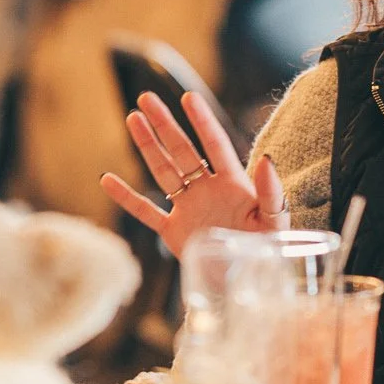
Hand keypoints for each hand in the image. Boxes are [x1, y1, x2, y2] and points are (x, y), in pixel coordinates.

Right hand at [100, 92, 286, 257]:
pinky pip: (146, 212)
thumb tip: (268, 158)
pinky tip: (107, 180)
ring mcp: (188, 209)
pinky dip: (127, 198)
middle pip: (182, 151)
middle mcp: (207, 190)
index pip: (215, 145)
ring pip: (163, 171)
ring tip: (134, 119)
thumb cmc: (266, 251)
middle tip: (146, 98)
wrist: (246, 285)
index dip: (202, 122)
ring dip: (148, 147)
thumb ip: (272, 192)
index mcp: (233, 185)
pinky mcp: (174, 232)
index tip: (189, 98)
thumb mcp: (275, 222)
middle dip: (165, 125)